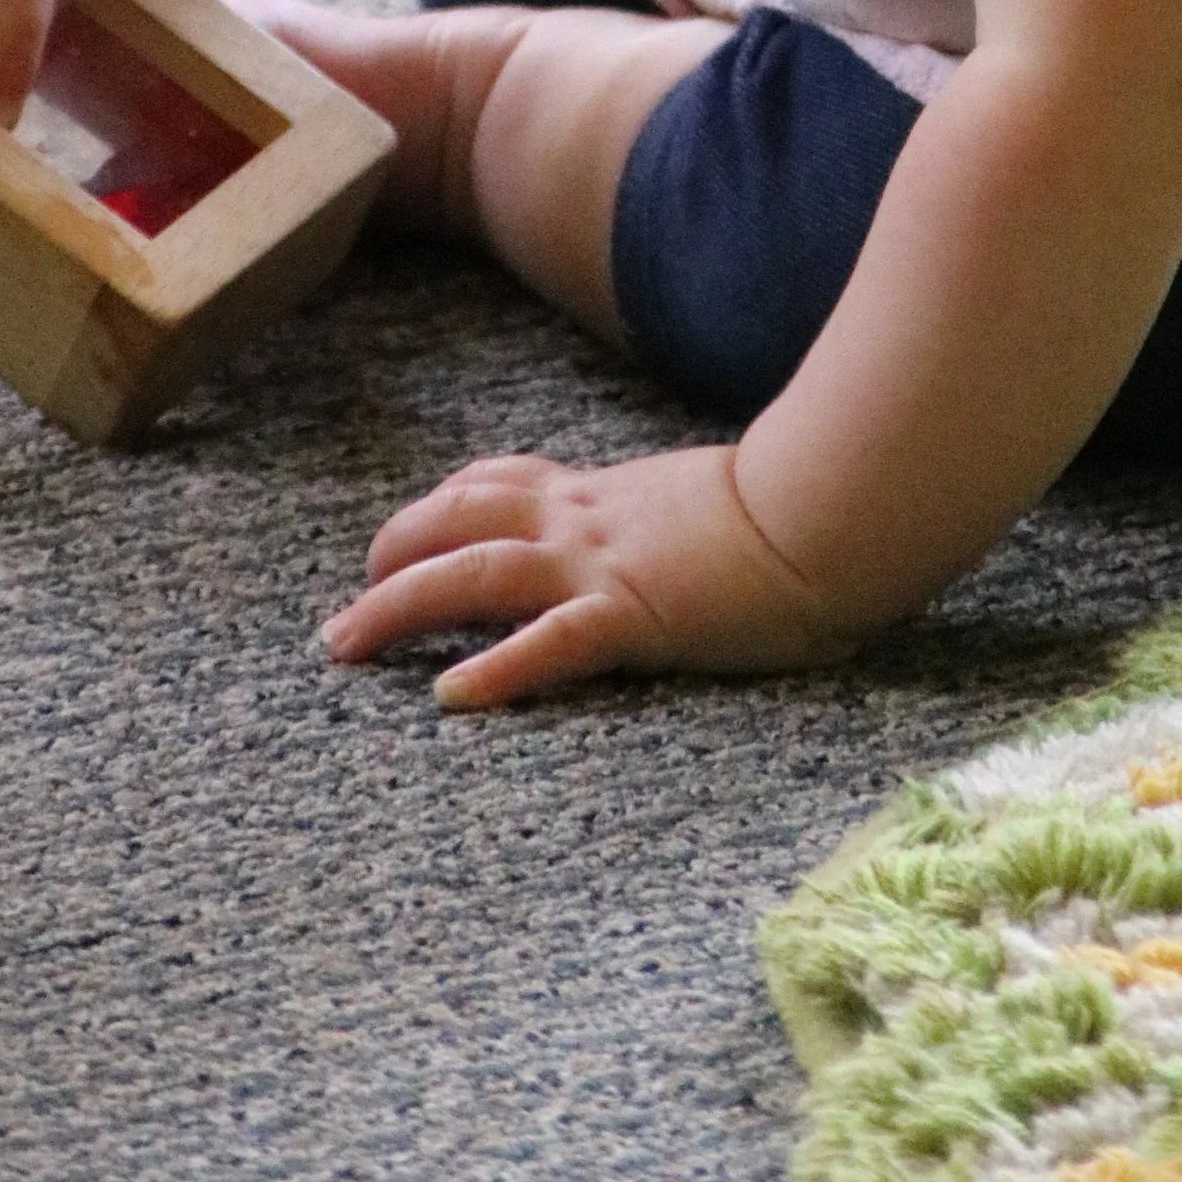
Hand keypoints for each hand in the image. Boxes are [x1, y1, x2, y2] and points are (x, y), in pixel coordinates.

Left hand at [322, 444, 861, 708]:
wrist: (833, 508)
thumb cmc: (799, 507)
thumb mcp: (713, 500)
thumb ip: (678, 515)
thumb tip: (690, 536)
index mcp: (607, 495)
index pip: (502, 483)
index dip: (443, 509)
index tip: (410, 533)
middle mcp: (587, 519)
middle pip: (457, 521)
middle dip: (391, 558)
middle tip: (348, 614)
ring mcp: (603, 564)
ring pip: (474, 573)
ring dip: (399, 607)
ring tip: (348, 645)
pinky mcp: (635, 615)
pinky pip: (549, 644)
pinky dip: (495, 669)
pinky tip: (451, 698)